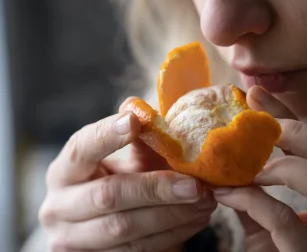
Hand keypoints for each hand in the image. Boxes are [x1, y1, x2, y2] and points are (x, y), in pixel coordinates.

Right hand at [39, 98, 215, 251]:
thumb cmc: (115, 177)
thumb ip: (137, 137)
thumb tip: (150, 110)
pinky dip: (173, 233)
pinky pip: (139, 249)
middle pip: (109, 196)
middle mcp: (59, 206)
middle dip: (157, 189)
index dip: (107, 135)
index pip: (82, 148)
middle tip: (194, 184)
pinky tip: (196, 218)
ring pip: (126, 229)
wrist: (97, 219)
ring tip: (205, 201)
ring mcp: (73, 239)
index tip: (136, 121)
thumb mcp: (122, 157)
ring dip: (172, 215)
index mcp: (64, 170)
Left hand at [214, 86, 306, 251]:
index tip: (257, 94)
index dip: (293, 119)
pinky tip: (229, 196)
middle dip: (301, 134)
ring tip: (251, 169)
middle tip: (261, 131)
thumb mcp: (266, 225)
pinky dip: (256, 201)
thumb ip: (256, 193)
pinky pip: (288, 221)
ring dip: (285, 168)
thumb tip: (232, 157)